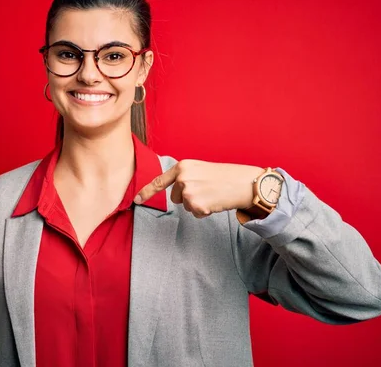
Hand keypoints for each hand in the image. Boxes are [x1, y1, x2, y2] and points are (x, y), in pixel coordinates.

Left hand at [135, 159, 262, 217]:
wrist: (244, 183)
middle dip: (188, 197)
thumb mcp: (201, 170)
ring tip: (212, 194)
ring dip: (197, 204)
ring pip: (185, 206)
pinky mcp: (196, 204)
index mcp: (183, 166)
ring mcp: (188, 191)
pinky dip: (204, 211)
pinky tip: (215, 202)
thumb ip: (185, 178)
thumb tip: (175, 193)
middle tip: (207, 189)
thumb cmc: (225, 176)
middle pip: (175, 198)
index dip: (146, 192)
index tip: (135, 201)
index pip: (159, 181)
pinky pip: (195, 213)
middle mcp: (183, 178)